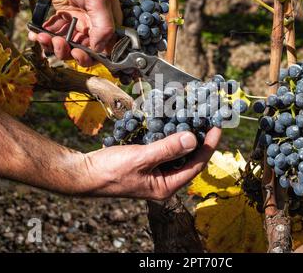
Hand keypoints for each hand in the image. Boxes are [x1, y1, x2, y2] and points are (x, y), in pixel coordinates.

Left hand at [29, 0, 122, 65]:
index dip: (91, 56)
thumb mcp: (97, 0)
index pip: (104, 50)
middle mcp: (94, 27)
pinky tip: (37, 34)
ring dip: (54, 46)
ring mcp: (77, 25)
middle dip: (69, 51)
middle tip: (59, 43)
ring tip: (44, 37)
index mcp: (108, 24)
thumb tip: (100, 49)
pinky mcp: (63, 20)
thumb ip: (103, 26)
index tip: (78, 52)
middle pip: (83, 52)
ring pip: (67, 47)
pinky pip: (54, 36)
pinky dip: (44, 38)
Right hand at [79, 129, 221, 199]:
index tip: (217, 126)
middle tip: (208, 118)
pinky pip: (164, 146)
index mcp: (167, 186)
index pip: (196, 165)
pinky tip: (171, 119)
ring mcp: (156, 171)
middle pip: (190, 158)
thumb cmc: (110, 171)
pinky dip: (168, 133)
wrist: (85, 173)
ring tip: (193, 115)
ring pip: (177, 150)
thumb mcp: (141, 158)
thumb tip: (193, 139)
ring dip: (184, 133)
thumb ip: (167, 149)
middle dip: (199, 137)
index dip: (209, 145)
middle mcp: (164, 180)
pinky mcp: (147, 161)